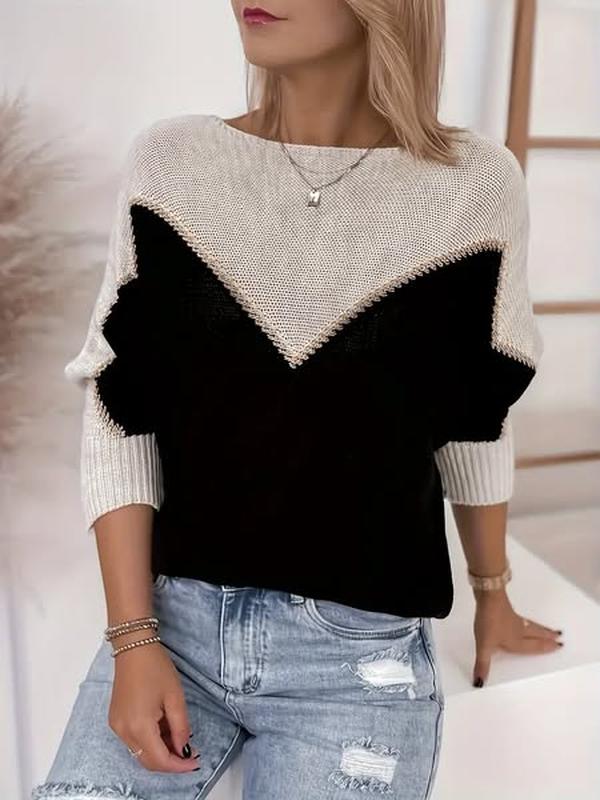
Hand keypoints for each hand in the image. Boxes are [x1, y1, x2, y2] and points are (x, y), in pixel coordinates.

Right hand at [108, 639, 199, 771]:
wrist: (133, 647)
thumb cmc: (155, 667)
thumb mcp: (175, 697)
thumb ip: (181, 727)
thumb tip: (183, 749)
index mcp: (139, 726)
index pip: (160, 760)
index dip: (179, 765)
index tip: (195, 762)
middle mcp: (123, 731)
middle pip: (148, 761)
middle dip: (170, 761)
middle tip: (190, 753)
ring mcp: (117, 726)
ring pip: (141, 752)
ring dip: (160, 751)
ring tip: (179, 738)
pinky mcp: (115, 719)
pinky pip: (134, 740)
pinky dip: (150, 741)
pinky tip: (164, 729)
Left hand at [471, 588, 562, 686]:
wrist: (488, 598)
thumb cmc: (489, 621)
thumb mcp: (484, 646)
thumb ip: (482, 664)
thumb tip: (480, 682)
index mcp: (516, 640)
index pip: (533, 646)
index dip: (545, 648)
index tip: (558, 646)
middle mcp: (518, 629)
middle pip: (536, 634)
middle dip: (547, 637)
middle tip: (558, 637)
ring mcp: (513, 618)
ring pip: (531, 625)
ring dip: (541, 629)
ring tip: (548, 630)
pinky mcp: (507, 609)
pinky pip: (522, 618)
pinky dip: (527, 621)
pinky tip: (522, 620)